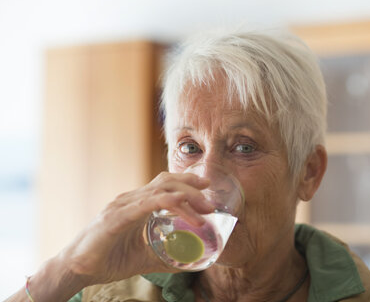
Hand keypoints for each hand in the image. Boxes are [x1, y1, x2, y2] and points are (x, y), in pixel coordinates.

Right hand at [59, 171, 213, 284]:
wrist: (77, 269)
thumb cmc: (109, 259)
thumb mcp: (145, 256)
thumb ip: (166, 256)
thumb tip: (191, 262)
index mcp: (136, 203)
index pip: (164, 183)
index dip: (186, 180)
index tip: (206, 186)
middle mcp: (130, 199)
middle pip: (166, 181)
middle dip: (192, 186)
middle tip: (211, 202)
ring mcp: (123, 205)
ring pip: (161, 190)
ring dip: (188, 197)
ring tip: (205, 209)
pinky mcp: (117, 217)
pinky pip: (148, 204)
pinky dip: (171, 207)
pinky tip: (186, 215)